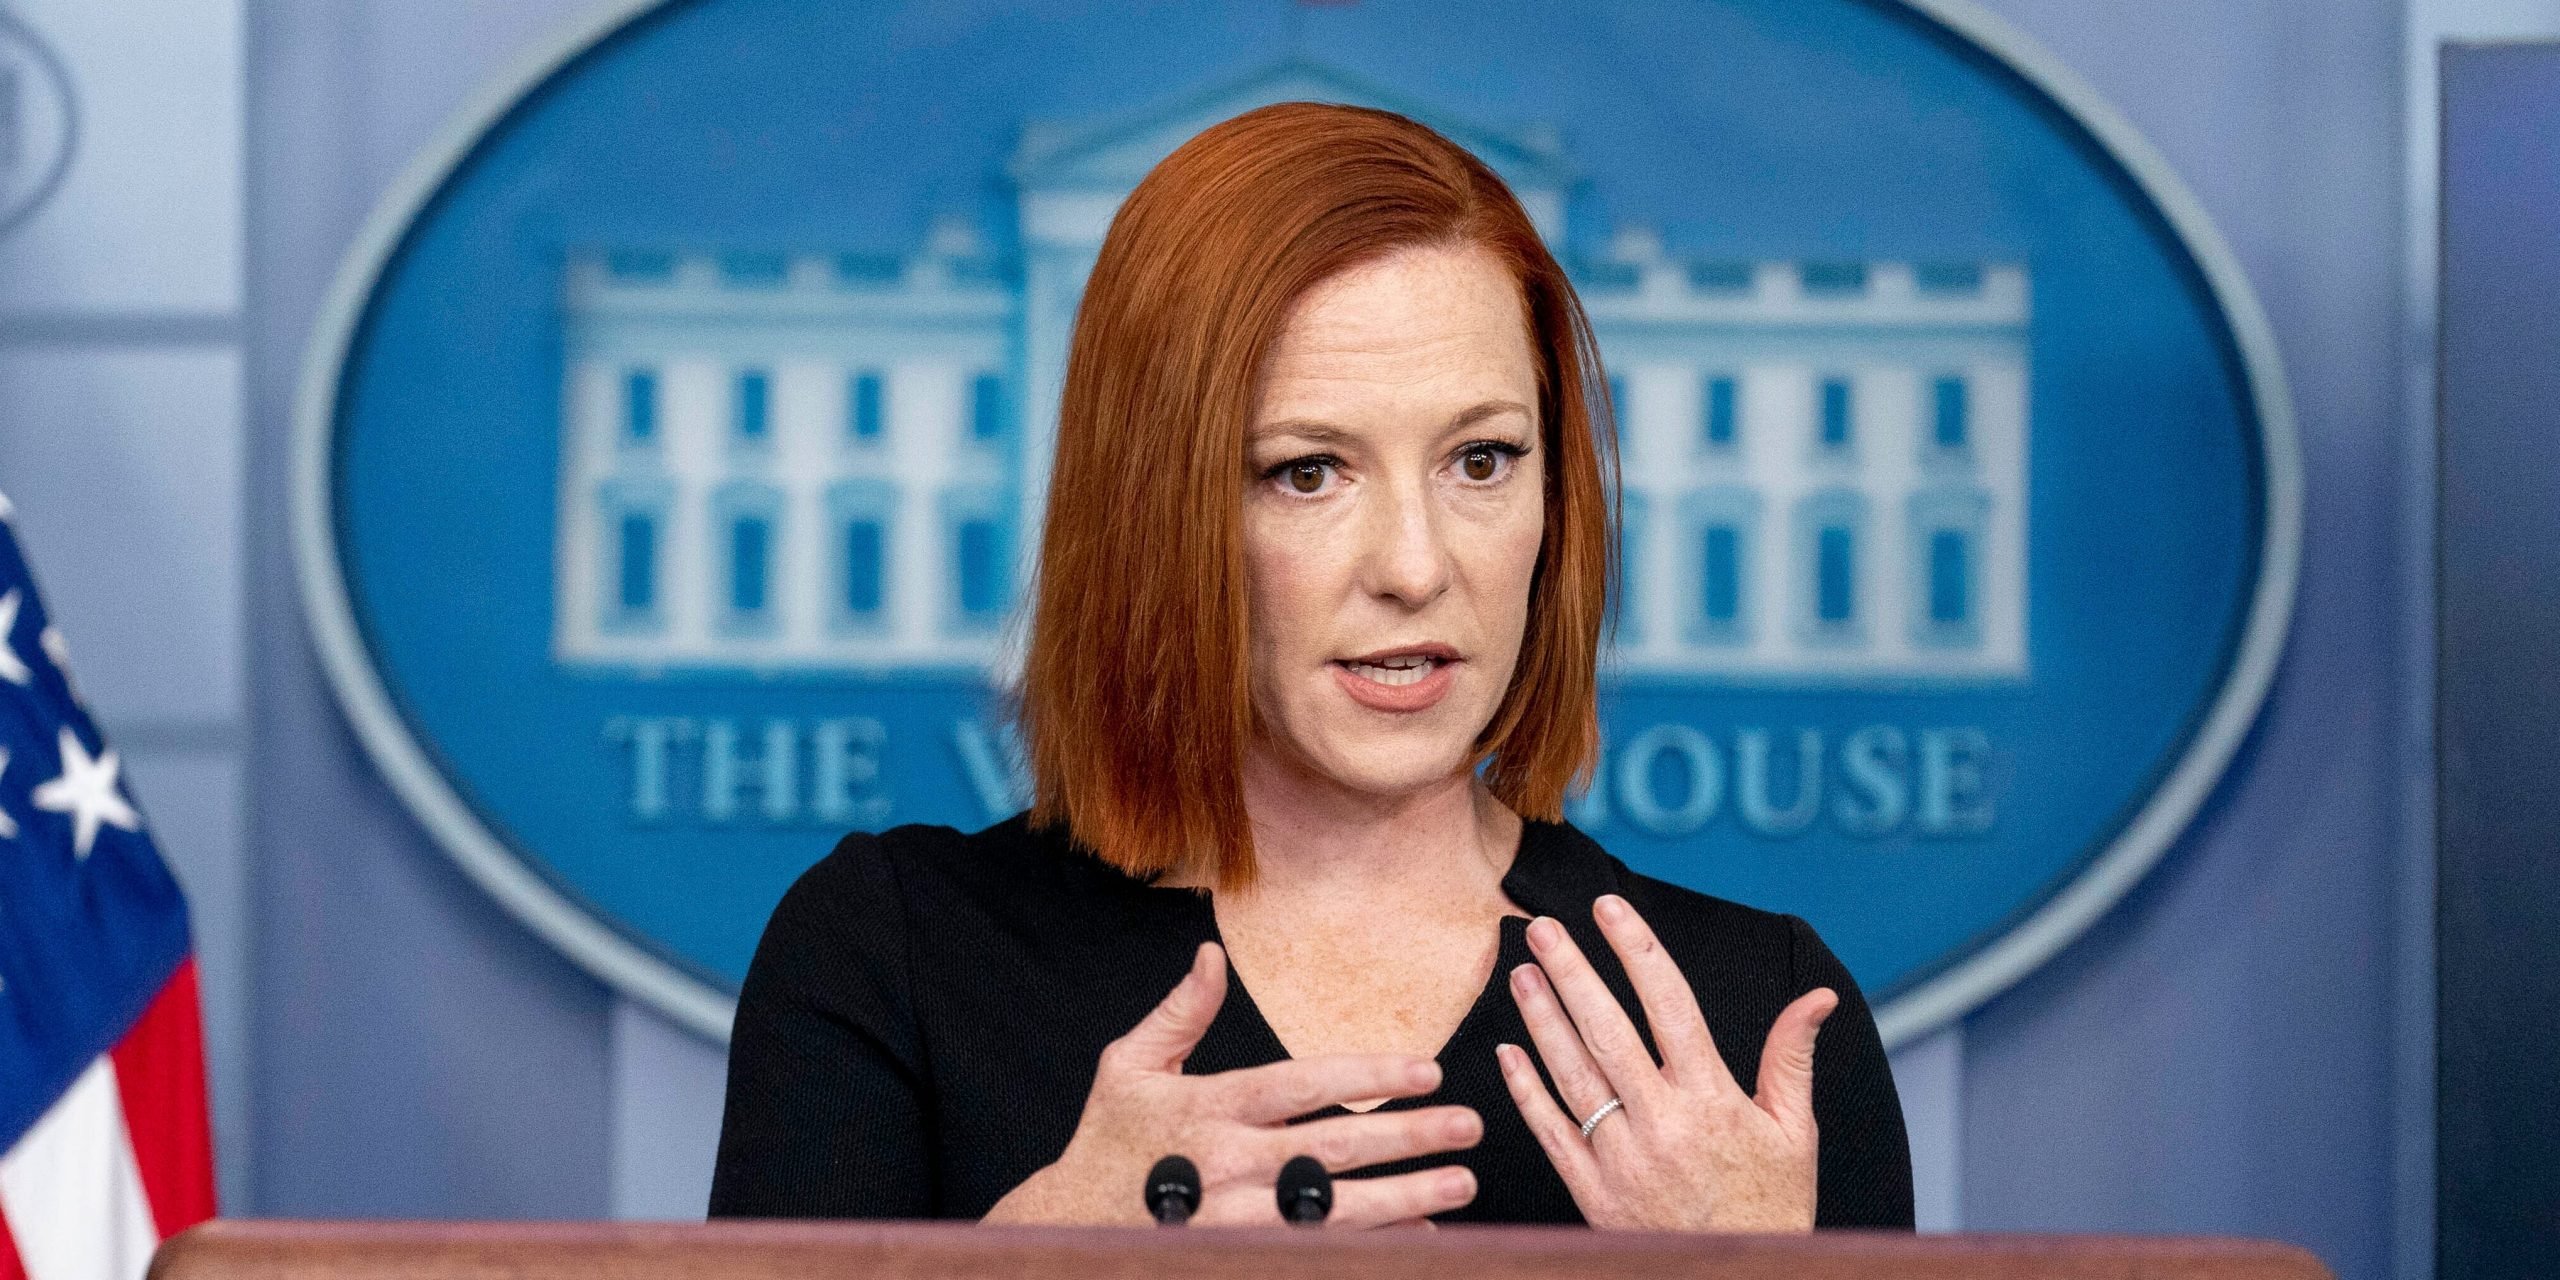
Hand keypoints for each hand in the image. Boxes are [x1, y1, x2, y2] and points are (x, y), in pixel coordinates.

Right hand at [982, 941, 1483, 1226]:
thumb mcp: (1130, 1067)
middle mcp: (1226, 1165)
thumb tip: (1213, 954)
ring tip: (1462, 1186)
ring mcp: (1235, 1222)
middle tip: (1469, 1128)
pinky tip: (1420, 1239)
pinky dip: (1371, 1249)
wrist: (1065, 1229)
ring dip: (1405, 1199)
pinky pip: (1318, 1254)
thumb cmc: (1106, 1142)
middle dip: (1408, 1139)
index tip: (1427, 1070)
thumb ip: (1181, 1014)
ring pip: (1336, 1212)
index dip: (1368, 1076)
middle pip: (1333, 1151)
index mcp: (1207, 1108)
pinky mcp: (1240, 1259)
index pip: (1304, 1086)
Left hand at [1494, 895, 1835, 1230]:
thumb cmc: (1771, 1206)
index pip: (1668, 1005)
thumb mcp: (1795, 1132)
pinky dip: (1526, 1091)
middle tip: (1543, 928)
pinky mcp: (1593, 1195)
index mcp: (1712, 1100)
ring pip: (1572, 1075)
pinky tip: (1508, 1051)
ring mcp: (1622, 1160)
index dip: (1637, 949)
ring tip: (1522, 974)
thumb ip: (1792, 1058)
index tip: (1609, 909)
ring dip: (1542, 1020)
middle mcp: (1662, 1124)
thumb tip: (1817, 998)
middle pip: (1607, 1031)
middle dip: (1572, 973)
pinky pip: (1551, 1133)